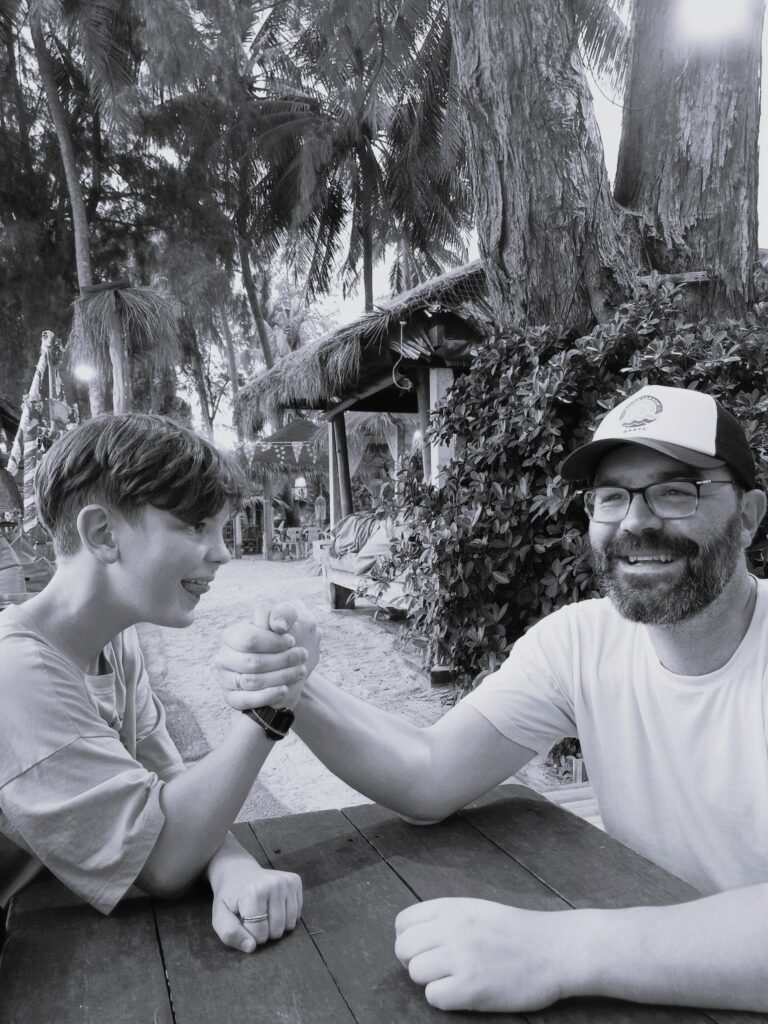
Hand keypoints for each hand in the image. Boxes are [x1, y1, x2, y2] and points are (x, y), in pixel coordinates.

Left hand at [211, 860, 302, 952]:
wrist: (239, 871)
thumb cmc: (229, 897)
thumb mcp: (220, 916)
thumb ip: (230, 933)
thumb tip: (251, 947)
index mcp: (254, 893)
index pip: (259, 934)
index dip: (249, 934)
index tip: (243, 921)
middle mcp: (274, 885)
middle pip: (276, 930)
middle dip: (264, 931)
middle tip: (254, 916)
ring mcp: (287, 882)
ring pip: (289, 925)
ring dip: (276, 925)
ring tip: (265, 911)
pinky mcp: (295, 881)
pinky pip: (297, 914)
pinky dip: (286, 916)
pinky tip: (275, 905)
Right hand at [216, 601, 319, 709]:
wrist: (282, 671)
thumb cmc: (281, 642)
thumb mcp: (286, 622)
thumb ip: (283, 613)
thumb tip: (279, 626)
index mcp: (231, 635)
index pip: (249, 639)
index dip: (273, 641)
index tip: (292, 640)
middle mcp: (224, 657)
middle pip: (252, 662)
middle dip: (281, 659)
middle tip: (302, 655)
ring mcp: (225, 679)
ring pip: (252, 681)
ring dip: (280, 676)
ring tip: (300, 671)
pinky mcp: (232, 698)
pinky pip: (247, 700)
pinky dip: (268, 695)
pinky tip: (285, 689)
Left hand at [394, 898, 572, 1012]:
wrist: (554, 949)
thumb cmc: (517, 931)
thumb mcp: (477, 909)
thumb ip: (446, 918)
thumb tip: (416, 935)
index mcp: (451, 907)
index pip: (403, 922)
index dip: (409, 938)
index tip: (424, 949)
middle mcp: (451, 928)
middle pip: (404, 949)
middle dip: (414, 961)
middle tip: (436, 968)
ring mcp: (460, 957)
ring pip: (416, 973)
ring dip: (430, 980)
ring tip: (453, 979)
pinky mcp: (471, 987)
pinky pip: (433, 997)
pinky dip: (444, 998)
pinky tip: (463, 992)